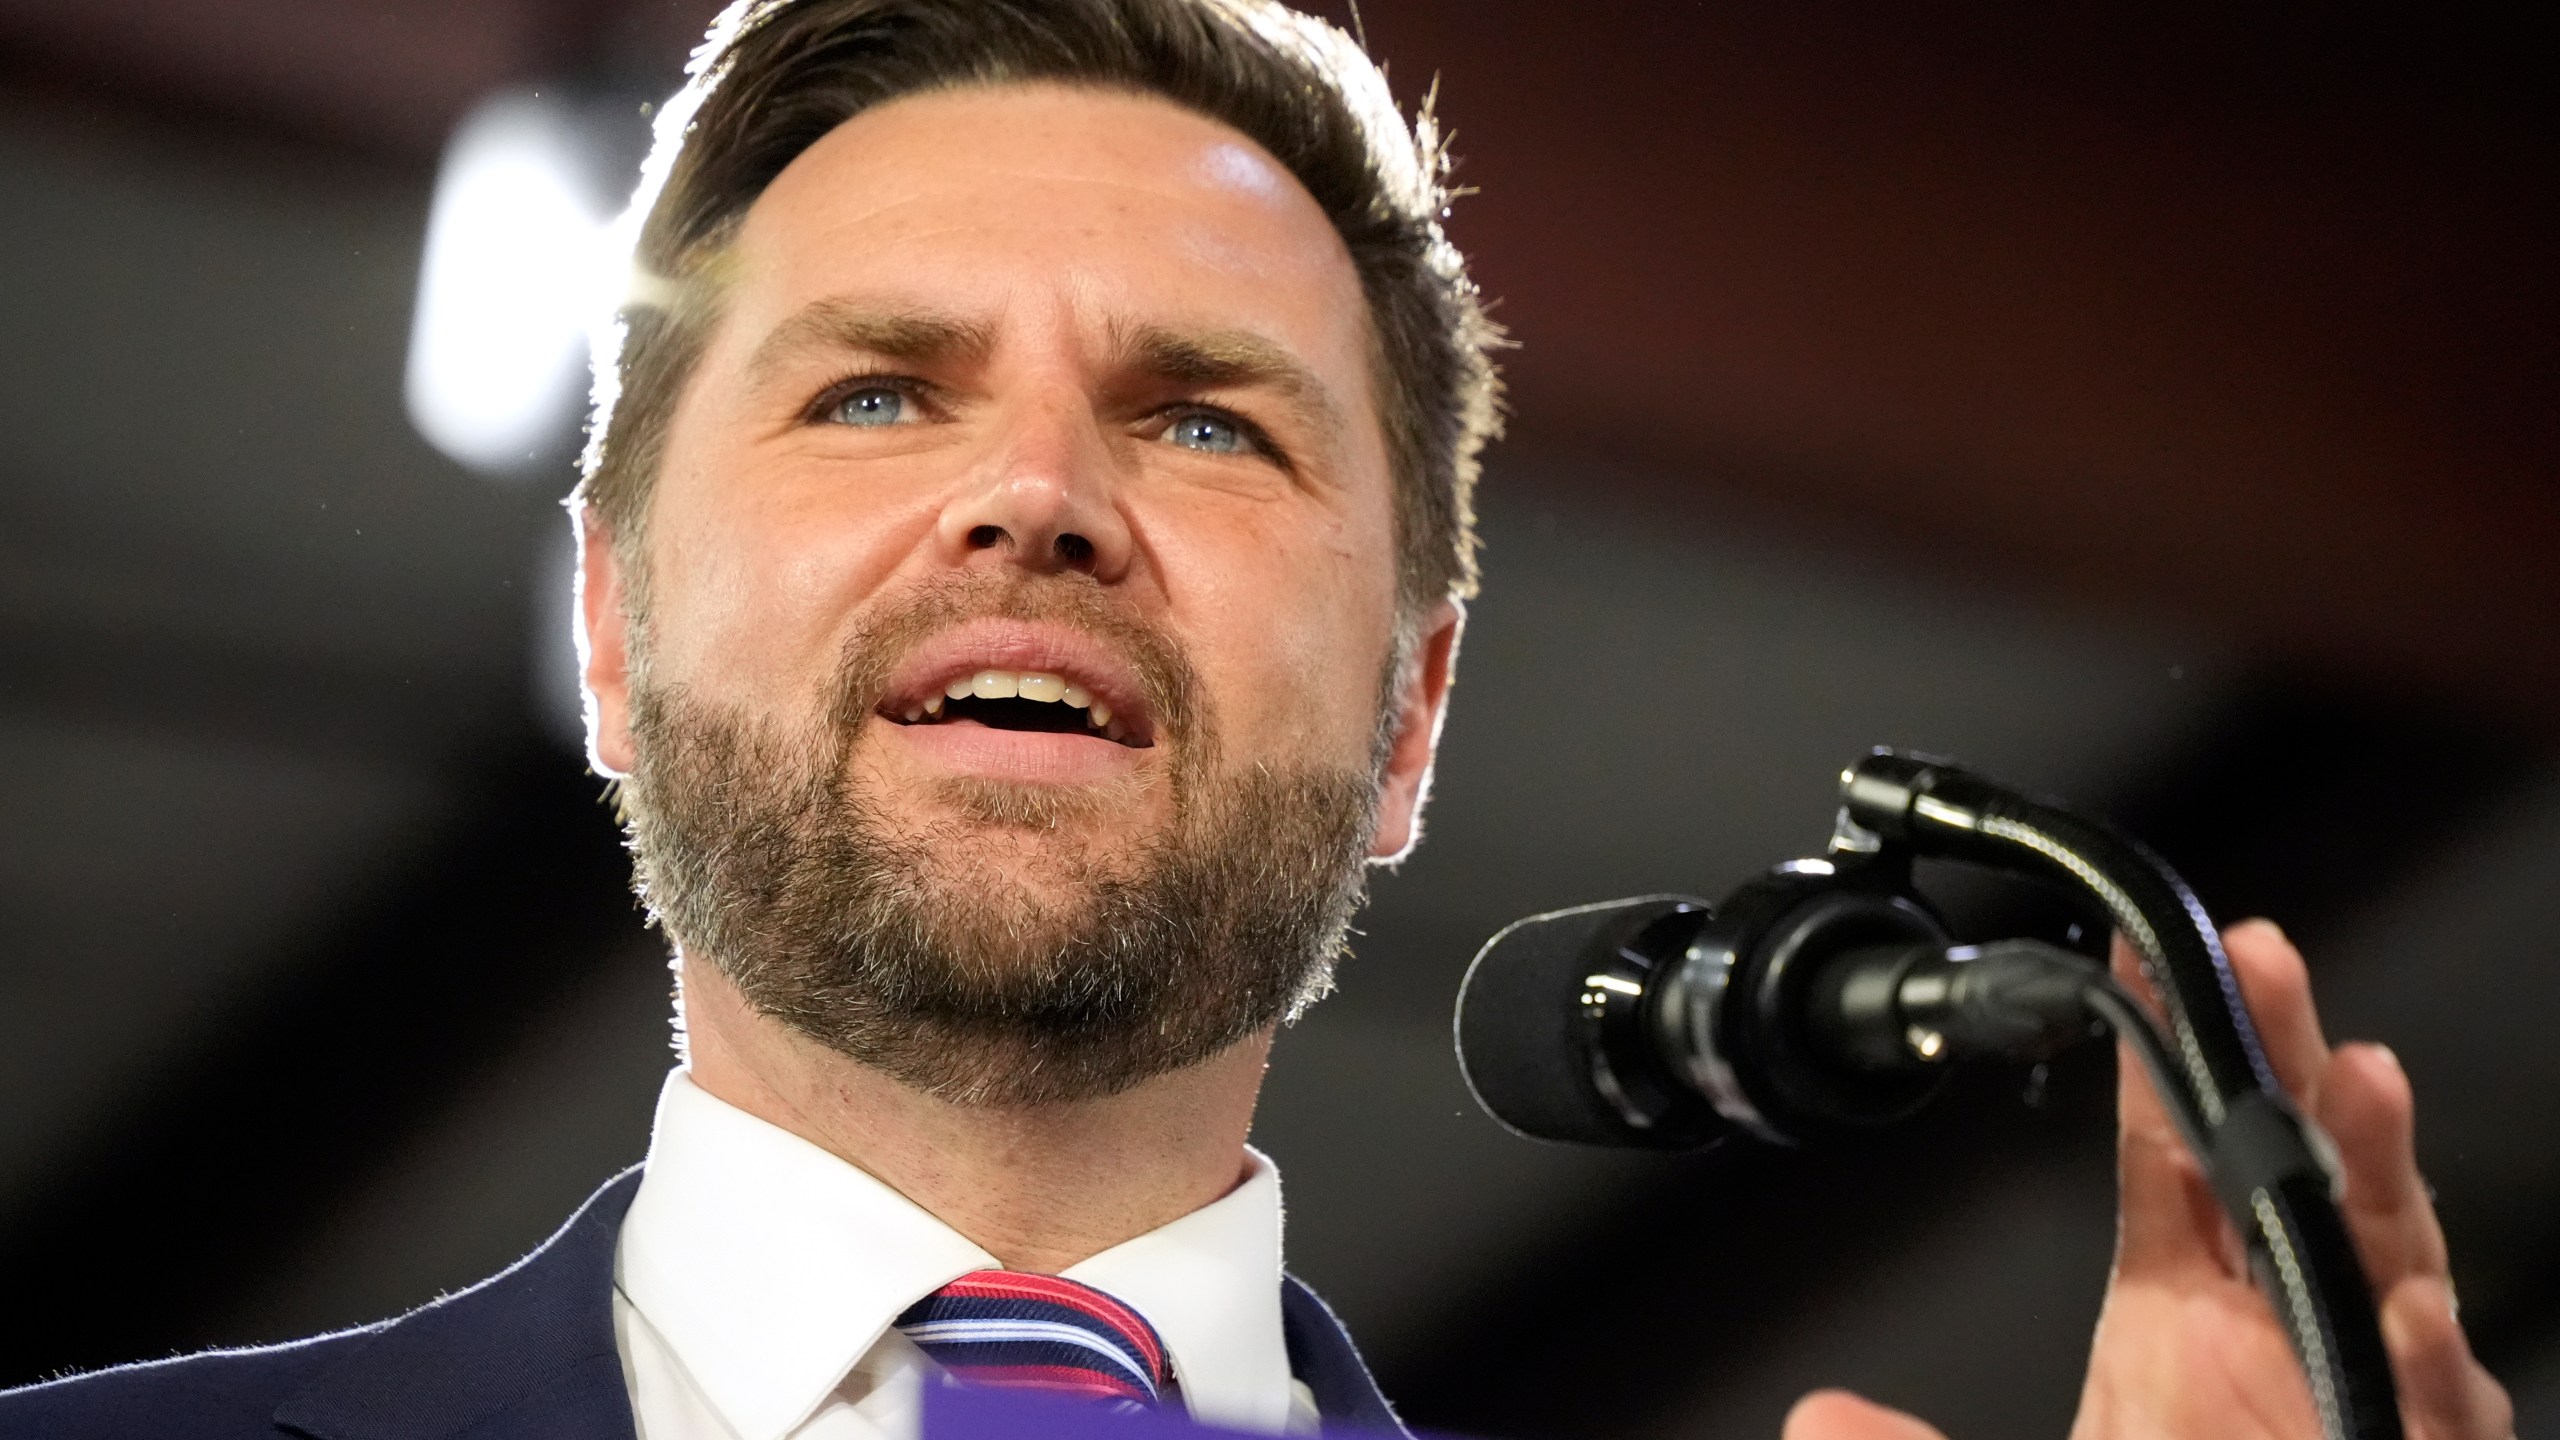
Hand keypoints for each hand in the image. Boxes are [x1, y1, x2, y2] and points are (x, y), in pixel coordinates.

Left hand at [1781, 920, 2511, 1439]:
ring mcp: (2351, 1394)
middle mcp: (2272, 1339)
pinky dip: (2425, 1361)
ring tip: (2358, 1079)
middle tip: (2260, 962)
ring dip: (2375, 1173)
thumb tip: (1820, 1415)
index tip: (2145, 962)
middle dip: (2282, 1064)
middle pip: (2286, 1170)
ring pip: (2380, 1264)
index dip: (2163, 1059)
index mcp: (2175, 1326)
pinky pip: (2430, 1411)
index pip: (2171, 1160)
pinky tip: (2407, 1301)